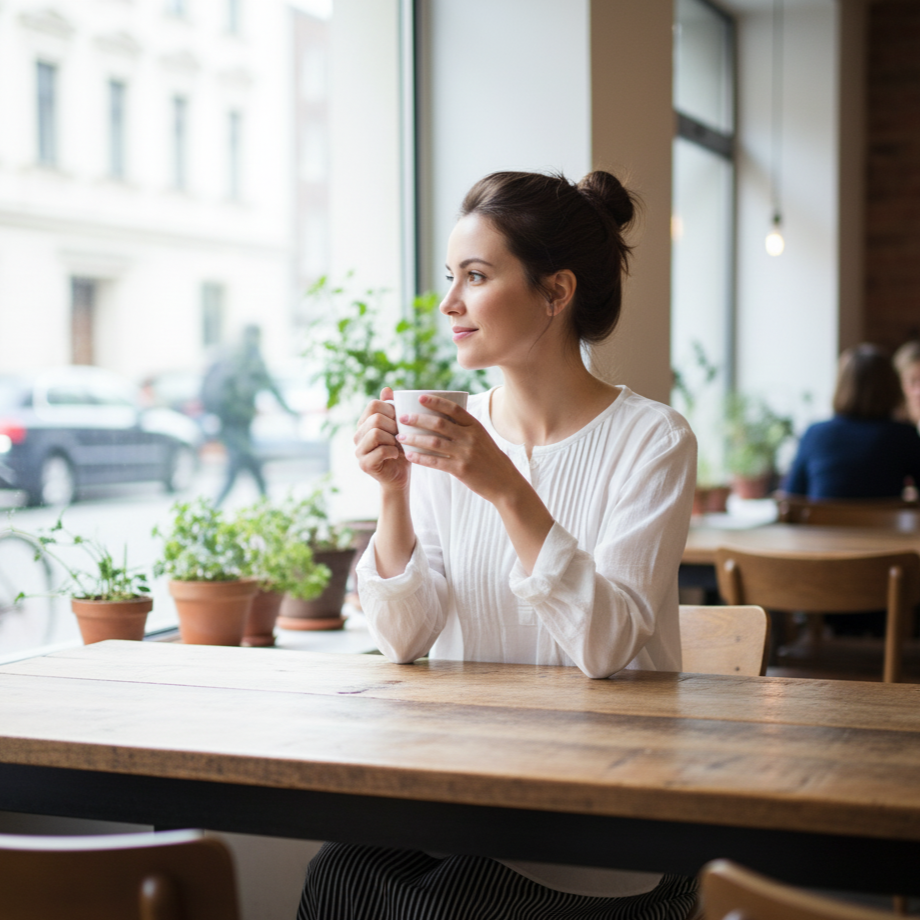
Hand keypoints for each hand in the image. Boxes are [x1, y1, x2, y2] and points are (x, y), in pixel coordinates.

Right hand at [354, 387, 409, 491]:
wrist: (400, 475)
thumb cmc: (401, 449)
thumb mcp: (399, 426)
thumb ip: (392, 408)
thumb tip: (387, 389)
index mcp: (364, 423)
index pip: (374, 405)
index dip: (391, 410)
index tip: (400, 421)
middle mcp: (357, 435)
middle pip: (375, 418)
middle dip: (394, 426)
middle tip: (401, 436)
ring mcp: (359, 450)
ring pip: (376, 433)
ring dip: (393, 440)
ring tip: (398, 446)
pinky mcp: (364, 464)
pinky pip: (380, 451)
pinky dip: (393, 452)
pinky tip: (397, 455)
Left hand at [396, 394, 521, 503]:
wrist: (504, 482)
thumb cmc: (489, 458)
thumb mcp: (482, 438)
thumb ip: (465, 428)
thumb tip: (440, 417)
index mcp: (475, 426)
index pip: (453, 408)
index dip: (435, 402)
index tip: (419, 397)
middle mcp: (470, 437)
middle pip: (439, 424)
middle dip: (417, 419)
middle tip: (402, 418)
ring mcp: (466, 453)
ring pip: (434, 442)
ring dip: (414, 439)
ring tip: (400, 437)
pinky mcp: (461, 469)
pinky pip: (435, 462)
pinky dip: (420, 458)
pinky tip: (409, 455)